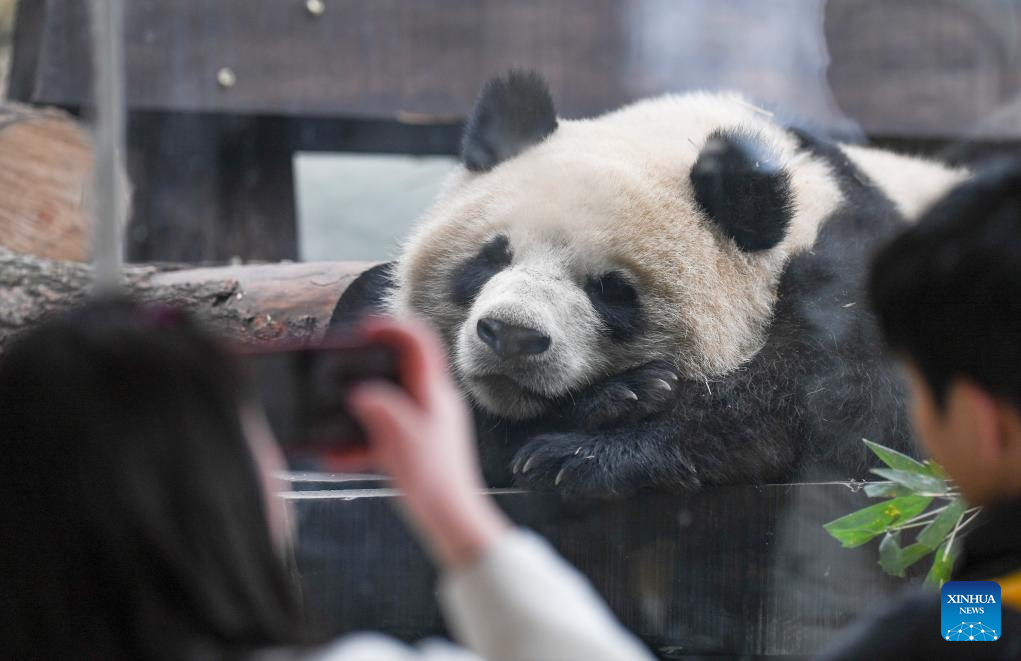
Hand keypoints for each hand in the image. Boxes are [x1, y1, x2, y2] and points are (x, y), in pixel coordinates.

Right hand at [346, 317, 508, 568]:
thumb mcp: (401, 439)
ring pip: (387, 406)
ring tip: (331, 428)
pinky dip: (361, 443)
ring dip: (358, 414)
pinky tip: (337, 458)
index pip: (420, 342)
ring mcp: (426, 426)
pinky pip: (384, 435)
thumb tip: (360, 392)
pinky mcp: (417, 448)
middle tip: (340, 371)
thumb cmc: (435, 480)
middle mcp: (434, 404)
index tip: (364, 328)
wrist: (452, 521)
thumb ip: (381, 408)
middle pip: (399, 372)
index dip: (392, 327)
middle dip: (366, 371)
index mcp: (436, 393)